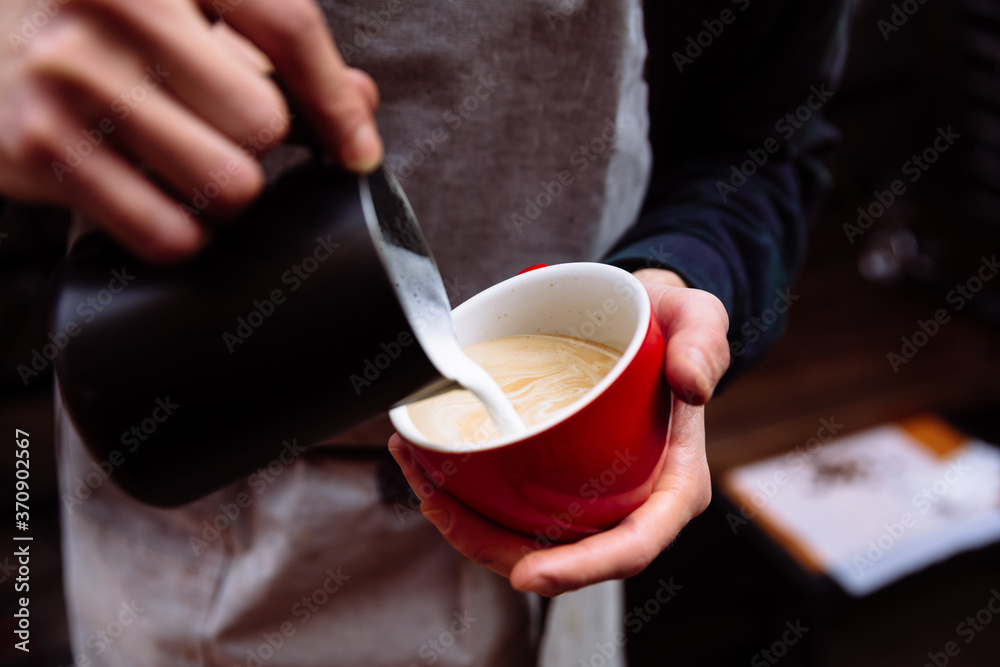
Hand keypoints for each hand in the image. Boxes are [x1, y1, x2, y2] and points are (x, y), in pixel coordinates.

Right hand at [0, 0, 381, 262]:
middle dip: (260, 144)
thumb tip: (359, 104)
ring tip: (187, 165)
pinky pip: (170, 233)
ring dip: (226, 193)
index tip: (357, 151)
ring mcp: (69, 73)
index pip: (288, 26)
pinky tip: (156, 198)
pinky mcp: (39, 146)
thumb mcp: (186, 9)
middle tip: (218, 132)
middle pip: (263, 120)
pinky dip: (182, 233)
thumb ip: (275, 48)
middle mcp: (110, 1)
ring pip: (228, 184)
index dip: (336, 102)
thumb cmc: (99, 24)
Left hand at [389, 268, 729, 595]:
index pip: (632, 546)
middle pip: (562, 555)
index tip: (528, 575)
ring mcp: (591, 497)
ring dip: (466, 524)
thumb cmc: (673, 326)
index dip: (581, 569)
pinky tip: (430, 463)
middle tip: (437, 505)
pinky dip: (467, 496)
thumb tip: (692, 386)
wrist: (643, 317)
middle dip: (494, 549)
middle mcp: (630, 503)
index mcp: (671, 486)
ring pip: (526, 538)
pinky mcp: (559, 479)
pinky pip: (512, 506)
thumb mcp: (699, 319)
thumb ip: (702, 344)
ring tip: (420, 478)